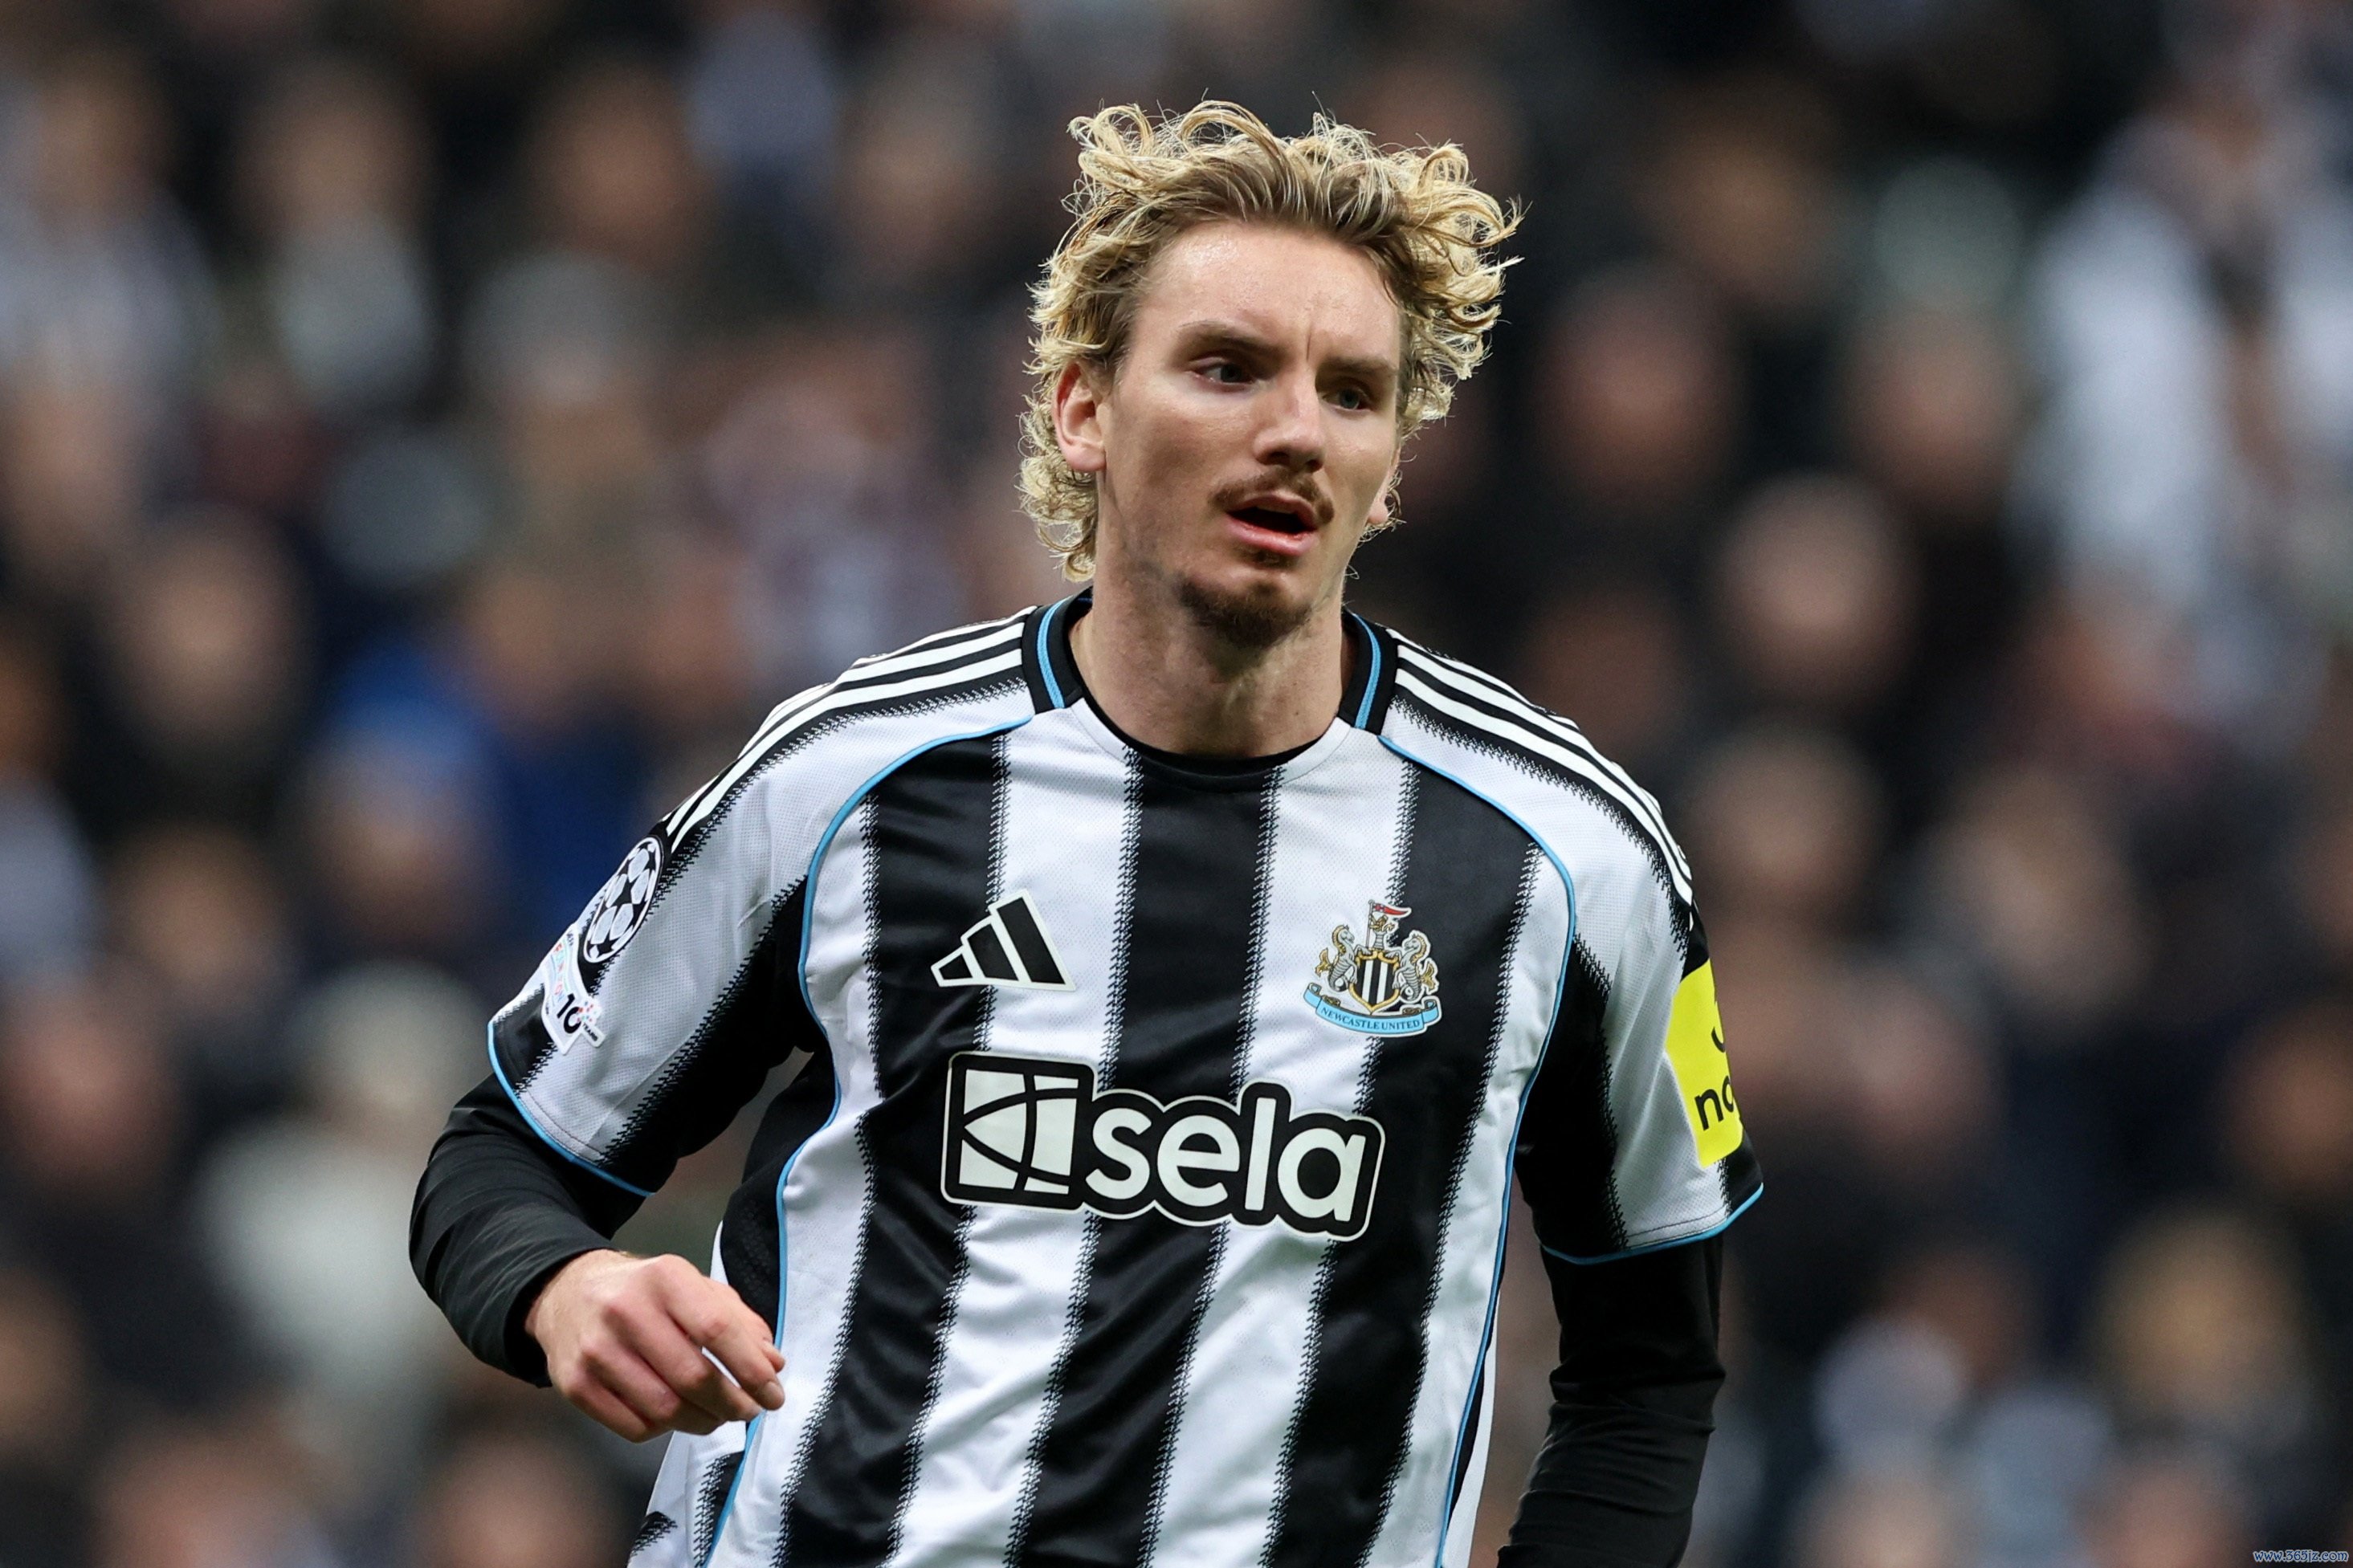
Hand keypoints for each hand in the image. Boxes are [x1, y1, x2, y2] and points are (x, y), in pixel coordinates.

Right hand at [526, 1250, 784, 1441]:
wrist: (568, 1294)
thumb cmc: (646, 1293)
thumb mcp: (695, 1288)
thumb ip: (739, 1321)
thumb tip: (773, 1364)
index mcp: (664, 1278)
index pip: (717, 1329)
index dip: (751, 1369)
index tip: (773, 1394)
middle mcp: (625, 1311)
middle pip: (692, 1377)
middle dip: (732, 1404)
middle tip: (749, 1410)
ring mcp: (596, 1351)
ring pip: (665, 1410)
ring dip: (703, 1422)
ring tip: (717, 1415)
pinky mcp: (575, 1385)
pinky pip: (635, 1427)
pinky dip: (665, 1430)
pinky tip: (675, 1415)